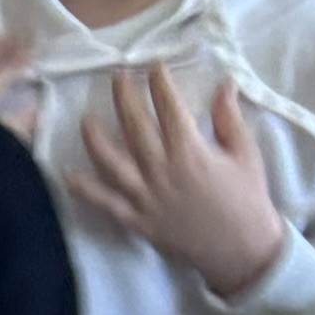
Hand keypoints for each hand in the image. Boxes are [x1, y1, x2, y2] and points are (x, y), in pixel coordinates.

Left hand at [67, 65, 290, 302]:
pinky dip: (85, 190)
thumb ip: (229, 118)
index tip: (153, 65)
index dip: (159, 83)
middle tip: (115, 76)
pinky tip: (67, 175)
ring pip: (112, 162)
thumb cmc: (247, 198)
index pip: (169, 107)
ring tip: (85, 119)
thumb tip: (223, 83)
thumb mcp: (245, 153)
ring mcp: (146, 196)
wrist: (241, 249)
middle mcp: (163, 170)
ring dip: (96, 139)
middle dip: (124, 97)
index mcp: (191, 150)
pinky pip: (105, 203)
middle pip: (135, 126)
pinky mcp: (138, 220)